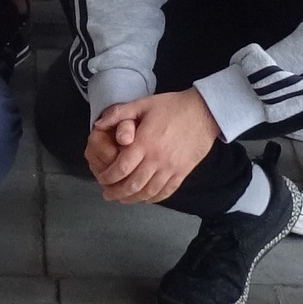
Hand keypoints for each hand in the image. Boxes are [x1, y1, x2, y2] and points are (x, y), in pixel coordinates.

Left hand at [86, 89, 219, 204]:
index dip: (109, 177)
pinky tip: (146, 198)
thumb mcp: (143, 104)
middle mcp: (157, 159)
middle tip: (108, 194)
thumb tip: (98, 124)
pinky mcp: (183, 172)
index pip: (122, 168)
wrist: (204, 112)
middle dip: (117, 192)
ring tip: (123, 199)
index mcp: (144, 142)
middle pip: (133, 184)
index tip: (102, 179)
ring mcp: (171, 168)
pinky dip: (154, 198)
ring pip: (149, 192)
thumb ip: (119, 113)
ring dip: (133, 199)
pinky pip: (166, 191)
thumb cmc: (172, 106)